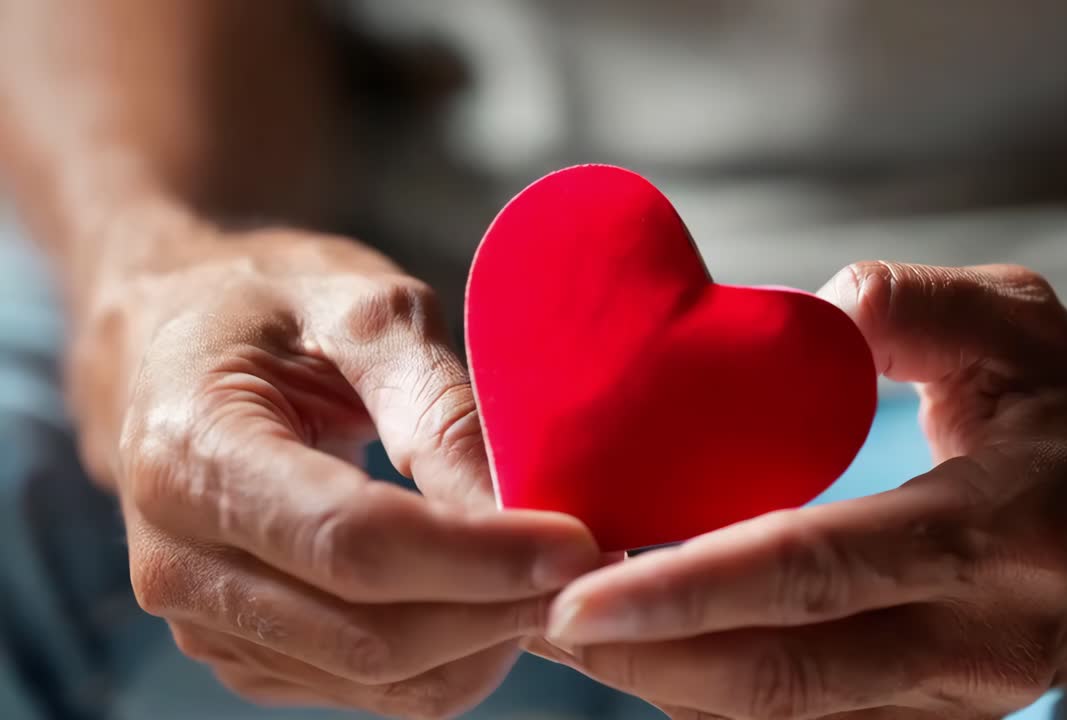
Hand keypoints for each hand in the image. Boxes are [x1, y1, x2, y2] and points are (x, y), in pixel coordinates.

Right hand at [70, 221, 600, 718]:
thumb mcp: (361, 312)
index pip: (353, 542)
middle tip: (592, 562)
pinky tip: (495, 595)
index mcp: (192, 453)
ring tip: (554, 574)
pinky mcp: (246, 653)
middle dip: (499, 608)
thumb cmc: (275, 309)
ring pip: (379, 679)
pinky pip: (369, 690)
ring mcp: (204, 622)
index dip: (478, 555)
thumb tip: (520, 507)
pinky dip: (451, 655)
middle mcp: (177, 561)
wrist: (175, 350)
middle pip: (370, 633)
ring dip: (487, 639)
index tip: (578, 541)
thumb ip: (438, 407)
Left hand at [533, 262, 1066, 718]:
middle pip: (786, 672)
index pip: (819, 571)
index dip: (691, 586)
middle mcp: (983, 633)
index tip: (576, 588)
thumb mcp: (1022, 325)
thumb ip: (924, 309)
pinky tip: (656, 651)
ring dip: (672, 681)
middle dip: (649, 654)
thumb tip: (826, 302)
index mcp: (999, 526)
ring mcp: (966, 692)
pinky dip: (724, 693)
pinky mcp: (948, 713)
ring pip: (793, 715)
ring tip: (573, 632)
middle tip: (536, 617)